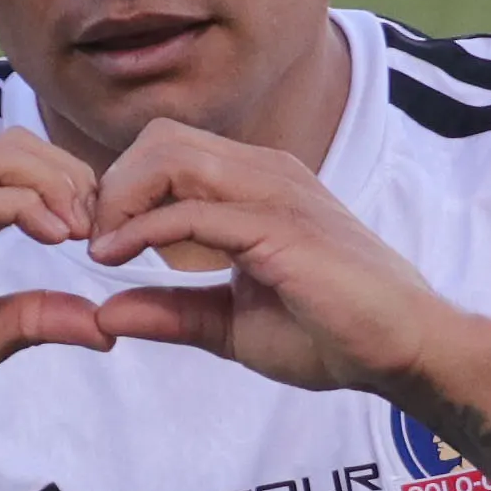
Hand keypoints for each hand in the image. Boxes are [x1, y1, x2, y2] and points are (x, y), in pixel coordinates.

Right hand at [0, 132, 132, 435]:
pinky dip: (26, 207)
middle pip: (19, 146)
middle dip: (74, 177)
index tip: (108, 238)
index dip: (75, 191)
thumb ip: (37, 320)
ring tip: (83, 231)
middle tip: (103, 229)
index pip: (24, 169)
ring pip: (2, 156)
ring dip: (57, 184)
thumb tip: (105, 324)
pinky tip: (54, 236)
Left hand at [78, 122, 490, 401]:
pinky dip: (142, 231)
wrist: (402, 350)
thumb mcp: (230, 325)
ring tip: (98, 247)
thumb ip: (172, 311)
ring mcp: (276, 193)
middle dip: (111, 185)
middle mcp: (266, 174)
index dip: (119, 189)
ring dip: (121, 199)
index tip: (92, 240)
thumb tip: (104, 313)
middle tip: (88, 240)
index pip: (168, 152)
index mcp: (256, 185)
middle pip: (160, 140)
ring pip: (171, 157)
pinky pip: (192, 211)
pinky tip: (114, 259)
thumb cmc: (330, 334)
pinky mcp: (280, 227)